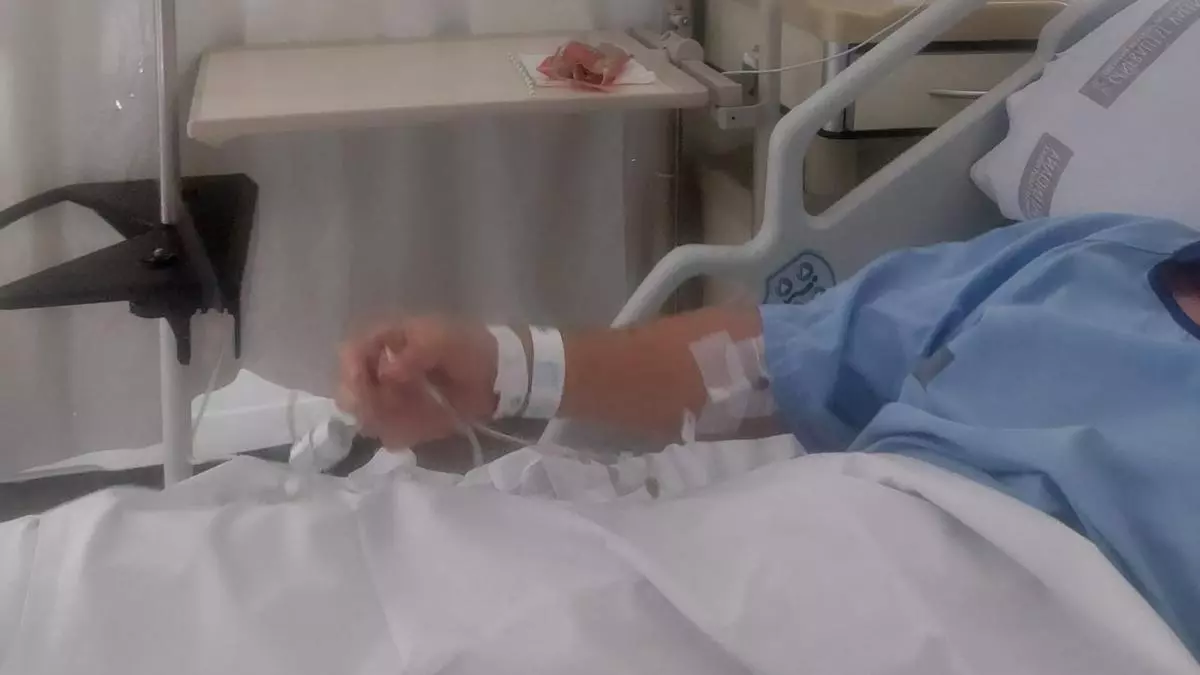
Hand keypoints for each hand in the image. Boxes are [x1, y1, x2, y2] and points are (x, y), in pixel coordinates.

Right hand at [338, 318, 497, 447]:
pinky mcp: (406, 424)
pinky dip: (395, 434)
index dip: (349, 369)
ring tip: (400, 418)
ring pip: (363, 415)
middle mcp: (381, 371)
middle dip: (357, 400)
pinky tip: (411, 430)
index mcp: (386, 342)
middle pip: (347, 388)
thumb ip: (414, 353)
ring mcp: (391, 400)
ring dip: (375, 419)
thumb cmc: (468, 348)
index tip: (361, 384)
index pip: (350, 353)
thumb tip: (387, 373)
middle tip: (375, 409)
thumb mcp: (443, 339)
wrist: (498, 376)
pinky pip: (388, 435)